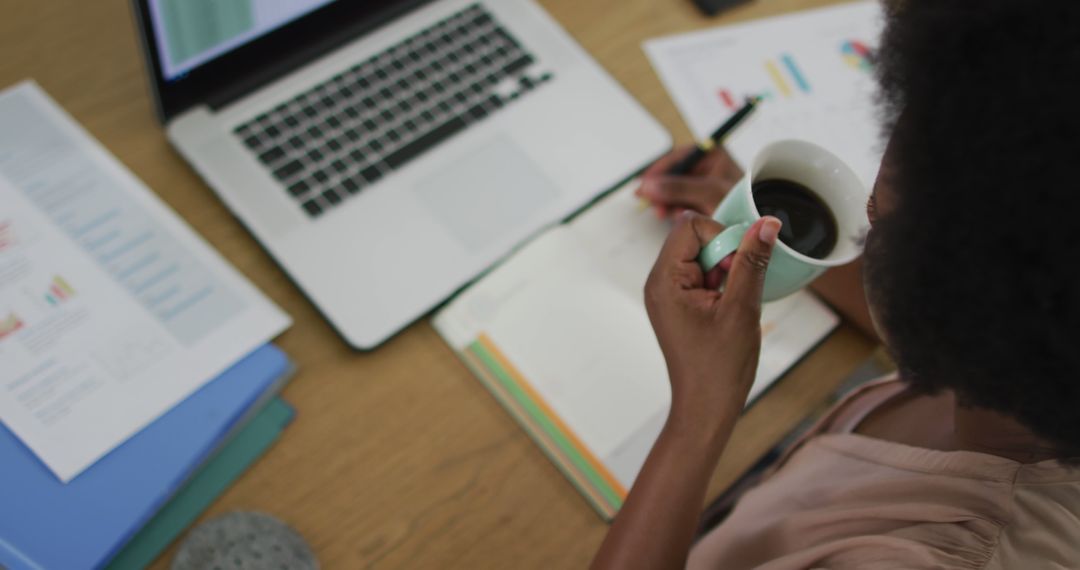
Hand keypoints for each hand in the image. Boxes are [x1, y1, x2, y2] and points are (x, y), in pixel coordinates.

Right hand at [634, 145, 744, 218]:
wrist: (758, 223)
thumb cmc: (745, 204)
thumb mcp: (709, 193)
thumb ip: (678, 188)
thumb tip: (649, 185)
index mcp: (712, 154)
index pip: (677, 157)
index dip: (658, 170)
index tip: (644, 184)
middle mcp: (708, 167)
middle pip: (674, 175)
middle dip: (662, 190)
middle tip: (652, 204)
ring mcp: (706, 184)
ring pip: (676, 190)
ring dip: (668, 202)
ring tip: (664, 214)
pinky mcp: (705, 200)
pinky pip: (683, 202)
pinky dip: (676, 209)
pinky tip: (675, 217)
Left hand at [644, 212, 780, 431]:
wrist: (706, 407)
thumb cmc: (720, 366)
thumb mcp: (742, 308)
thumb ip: (752, 261)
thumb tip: (767, 223)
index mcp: (664, 280)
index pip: (691, 226)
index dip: (722, 237)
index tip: (737, 269)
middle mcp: (659, 282)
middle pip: (694, 237)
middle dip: (724, 254)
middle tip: (735, 289)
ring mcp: (667, 293)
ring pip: (701, 255)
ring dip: (725, 270)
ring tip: (732, 303)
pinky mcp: (679, 303)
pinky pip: (701, 274)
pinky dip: (721, 283)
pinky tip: (729, 308)